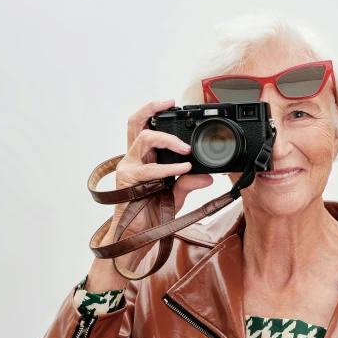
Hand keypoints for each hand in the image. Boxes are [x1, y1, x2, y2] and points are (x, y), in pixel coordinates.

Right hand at [109, 99, 213, 237]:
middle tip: (171, 102)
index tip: (175, 104)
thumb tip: (209, 177)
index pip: (147, 127)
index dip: (157, 113)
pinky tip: (183, 168)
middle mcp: (134, 158)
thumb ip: (189, 183)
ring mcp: (129, 168)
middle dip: (151, 108)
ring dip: (167, 139)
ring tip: (186, 147)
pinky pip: (149, 170)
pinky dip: (169, 168)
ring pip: (144, 139)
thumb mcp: (176, 195)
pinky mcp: (128, 181)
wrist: (137, 236)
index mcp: (144, 158)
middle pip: (135, 123)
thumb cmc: (151, 214)